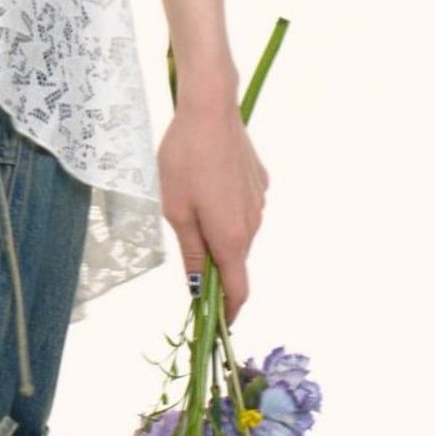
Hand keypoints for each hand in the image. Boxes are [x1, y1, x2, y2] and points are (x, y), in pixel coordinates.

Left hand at [156, 87, 269, 320]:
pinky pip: (242, 209)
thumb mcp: (175, 210)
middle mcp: (252, 225)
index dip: (228, 312)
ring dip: (218, 236)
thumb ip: (190, 252)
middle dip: (214, 270)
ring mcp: (259, 203)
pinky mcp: (259, 183)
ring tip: (188, 208)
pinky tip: (206, 186)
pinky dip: (226, 210)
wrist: (210, 110)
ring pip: (238, 234)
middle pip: (234, 262)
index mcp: (231, 237)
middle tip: (186, 262)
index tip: (216, 325)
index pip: (237, 290)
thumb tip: (196, 287)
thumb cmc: (184, 160)